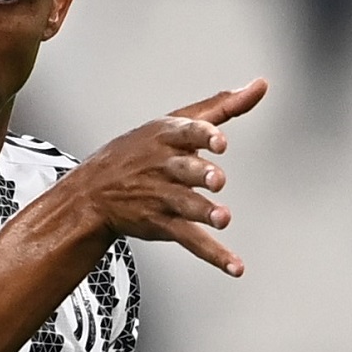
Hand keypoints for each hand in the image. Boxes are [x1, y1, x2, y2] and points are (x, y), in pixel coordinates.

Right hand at [68, 78, 267, 276]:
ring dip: (204, 212)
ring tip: (222, 219)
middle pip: (185, 169)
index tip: (220, 141)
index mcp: (166, 136)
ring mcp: (161, 196)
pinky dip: (213, 254)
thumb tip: (259, 86)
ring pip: (185, 204)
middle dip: (200, 174)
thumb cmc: (140, 151)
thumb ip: (222, 105)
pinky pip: (189, 239)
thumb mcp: (174, 120)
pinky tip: (234, 265)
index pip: (186, 132)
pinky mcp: (161, 223)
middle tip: (217, 180)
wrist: (92, 192)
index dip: (204, 136)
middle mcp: (163, 166)